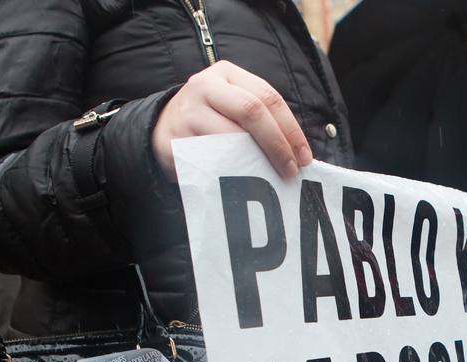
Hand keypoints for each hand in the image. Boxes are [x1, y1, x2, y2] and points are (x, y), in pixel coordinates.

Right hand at [150, 60, 311, 180]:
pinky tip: (245, 183)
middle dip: (278, 144)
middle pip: (252, 111)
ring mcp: (188, 111)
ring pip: (232, 136)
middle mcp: (205, 85)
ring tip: (271, 180)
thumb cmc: (210, 120)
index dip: (291, 129)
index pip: (268, 97)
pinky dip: (232, 171)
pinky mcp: (175, 138)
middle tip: (291, 171)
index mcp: (226, 73)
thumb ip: (261, 119)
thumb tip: (299, 153)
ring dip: (257, 161)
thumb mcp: (232, 106)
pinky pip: (211, 158)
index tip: (304, 158)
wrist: (161, 128)